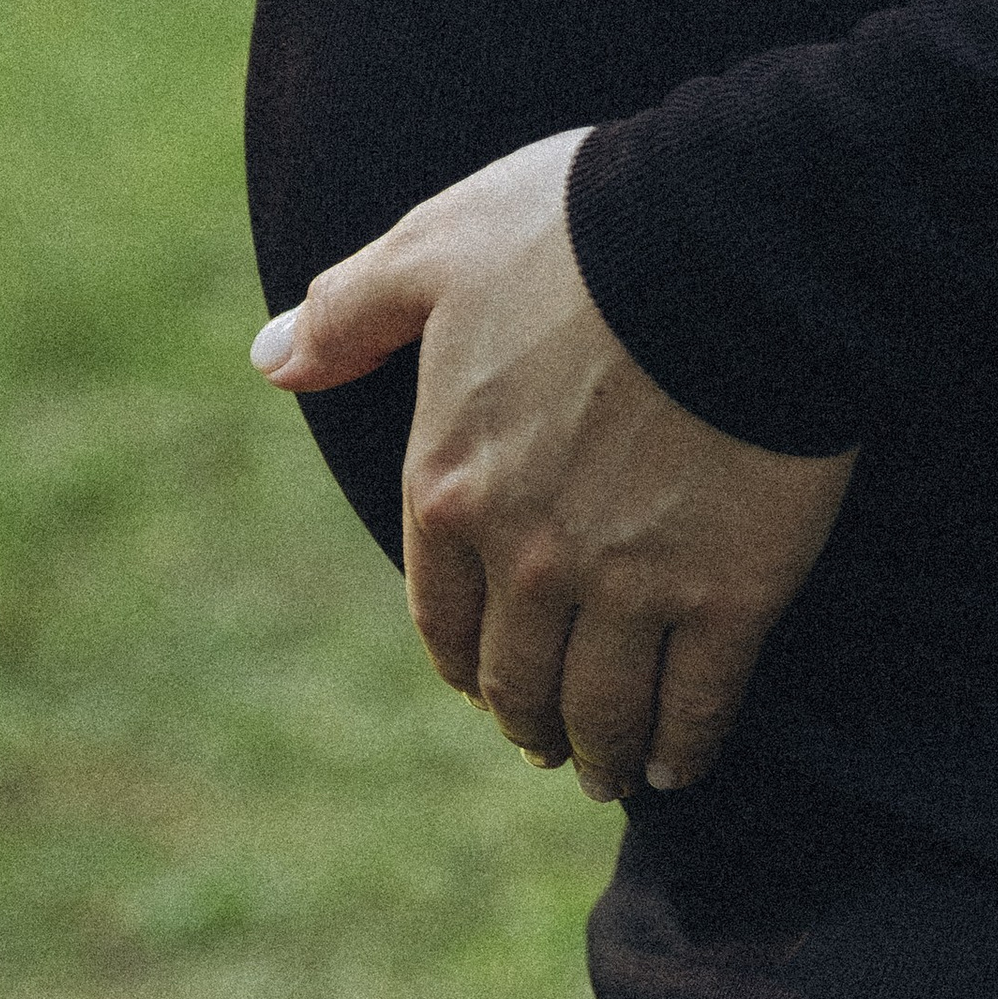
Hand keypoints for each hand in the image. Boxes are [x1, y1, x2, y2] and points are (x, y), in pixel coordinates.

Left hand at [254, 131, 856, 802]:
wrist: (728, 247)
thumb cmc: (578, 230)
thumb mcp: (436, 248)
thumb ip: (351, 311)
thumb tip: (268, 358)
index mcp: (450, 485)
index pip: (442, 616)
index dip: (463, 658)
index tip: (484, 683)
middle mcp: (528, 558)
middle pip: (521, 680)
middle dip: (530, 720)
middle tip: (548, 740)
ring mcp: (630, 587)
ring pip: (603, 709)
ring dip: (600, 750)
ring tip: (611, 767)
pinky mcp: (729, 597)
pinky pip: (699, 702)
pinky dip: (685, 743)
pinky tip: (681, 757)